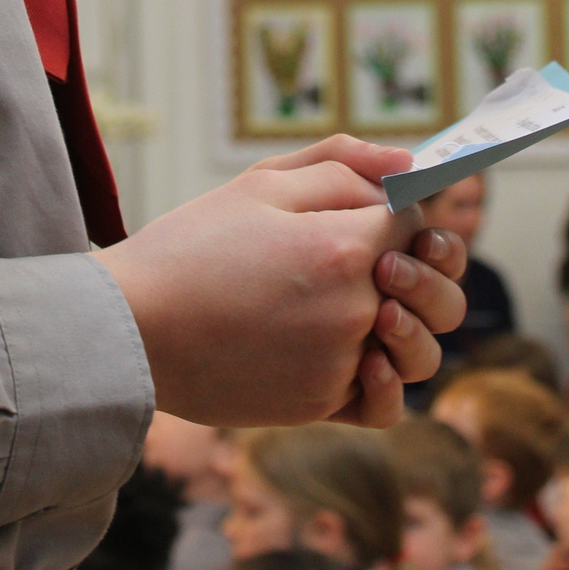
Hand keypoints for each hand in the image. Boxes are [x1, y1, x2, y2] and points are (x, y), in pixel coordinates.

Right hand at [100, 137, 462, 426]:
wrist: (131, 329)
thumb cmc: (191, 247)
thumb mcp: (261, 183)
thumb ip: (343, 165)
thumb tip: (410, 164)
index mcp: (344, 248)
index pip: (415, 223)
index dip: (401, 212)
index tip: (371, 212)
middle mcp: (354, 311)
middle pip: (437, 289)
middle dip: (425, 267)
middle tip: (381, 257)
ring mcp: (339, 365)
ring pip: (418, 349)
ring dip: (409, 324)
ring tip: (370, 306)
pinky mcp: (318, 405)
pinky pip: (383, 402)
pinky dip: (384, 382)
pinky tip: (360, 357)